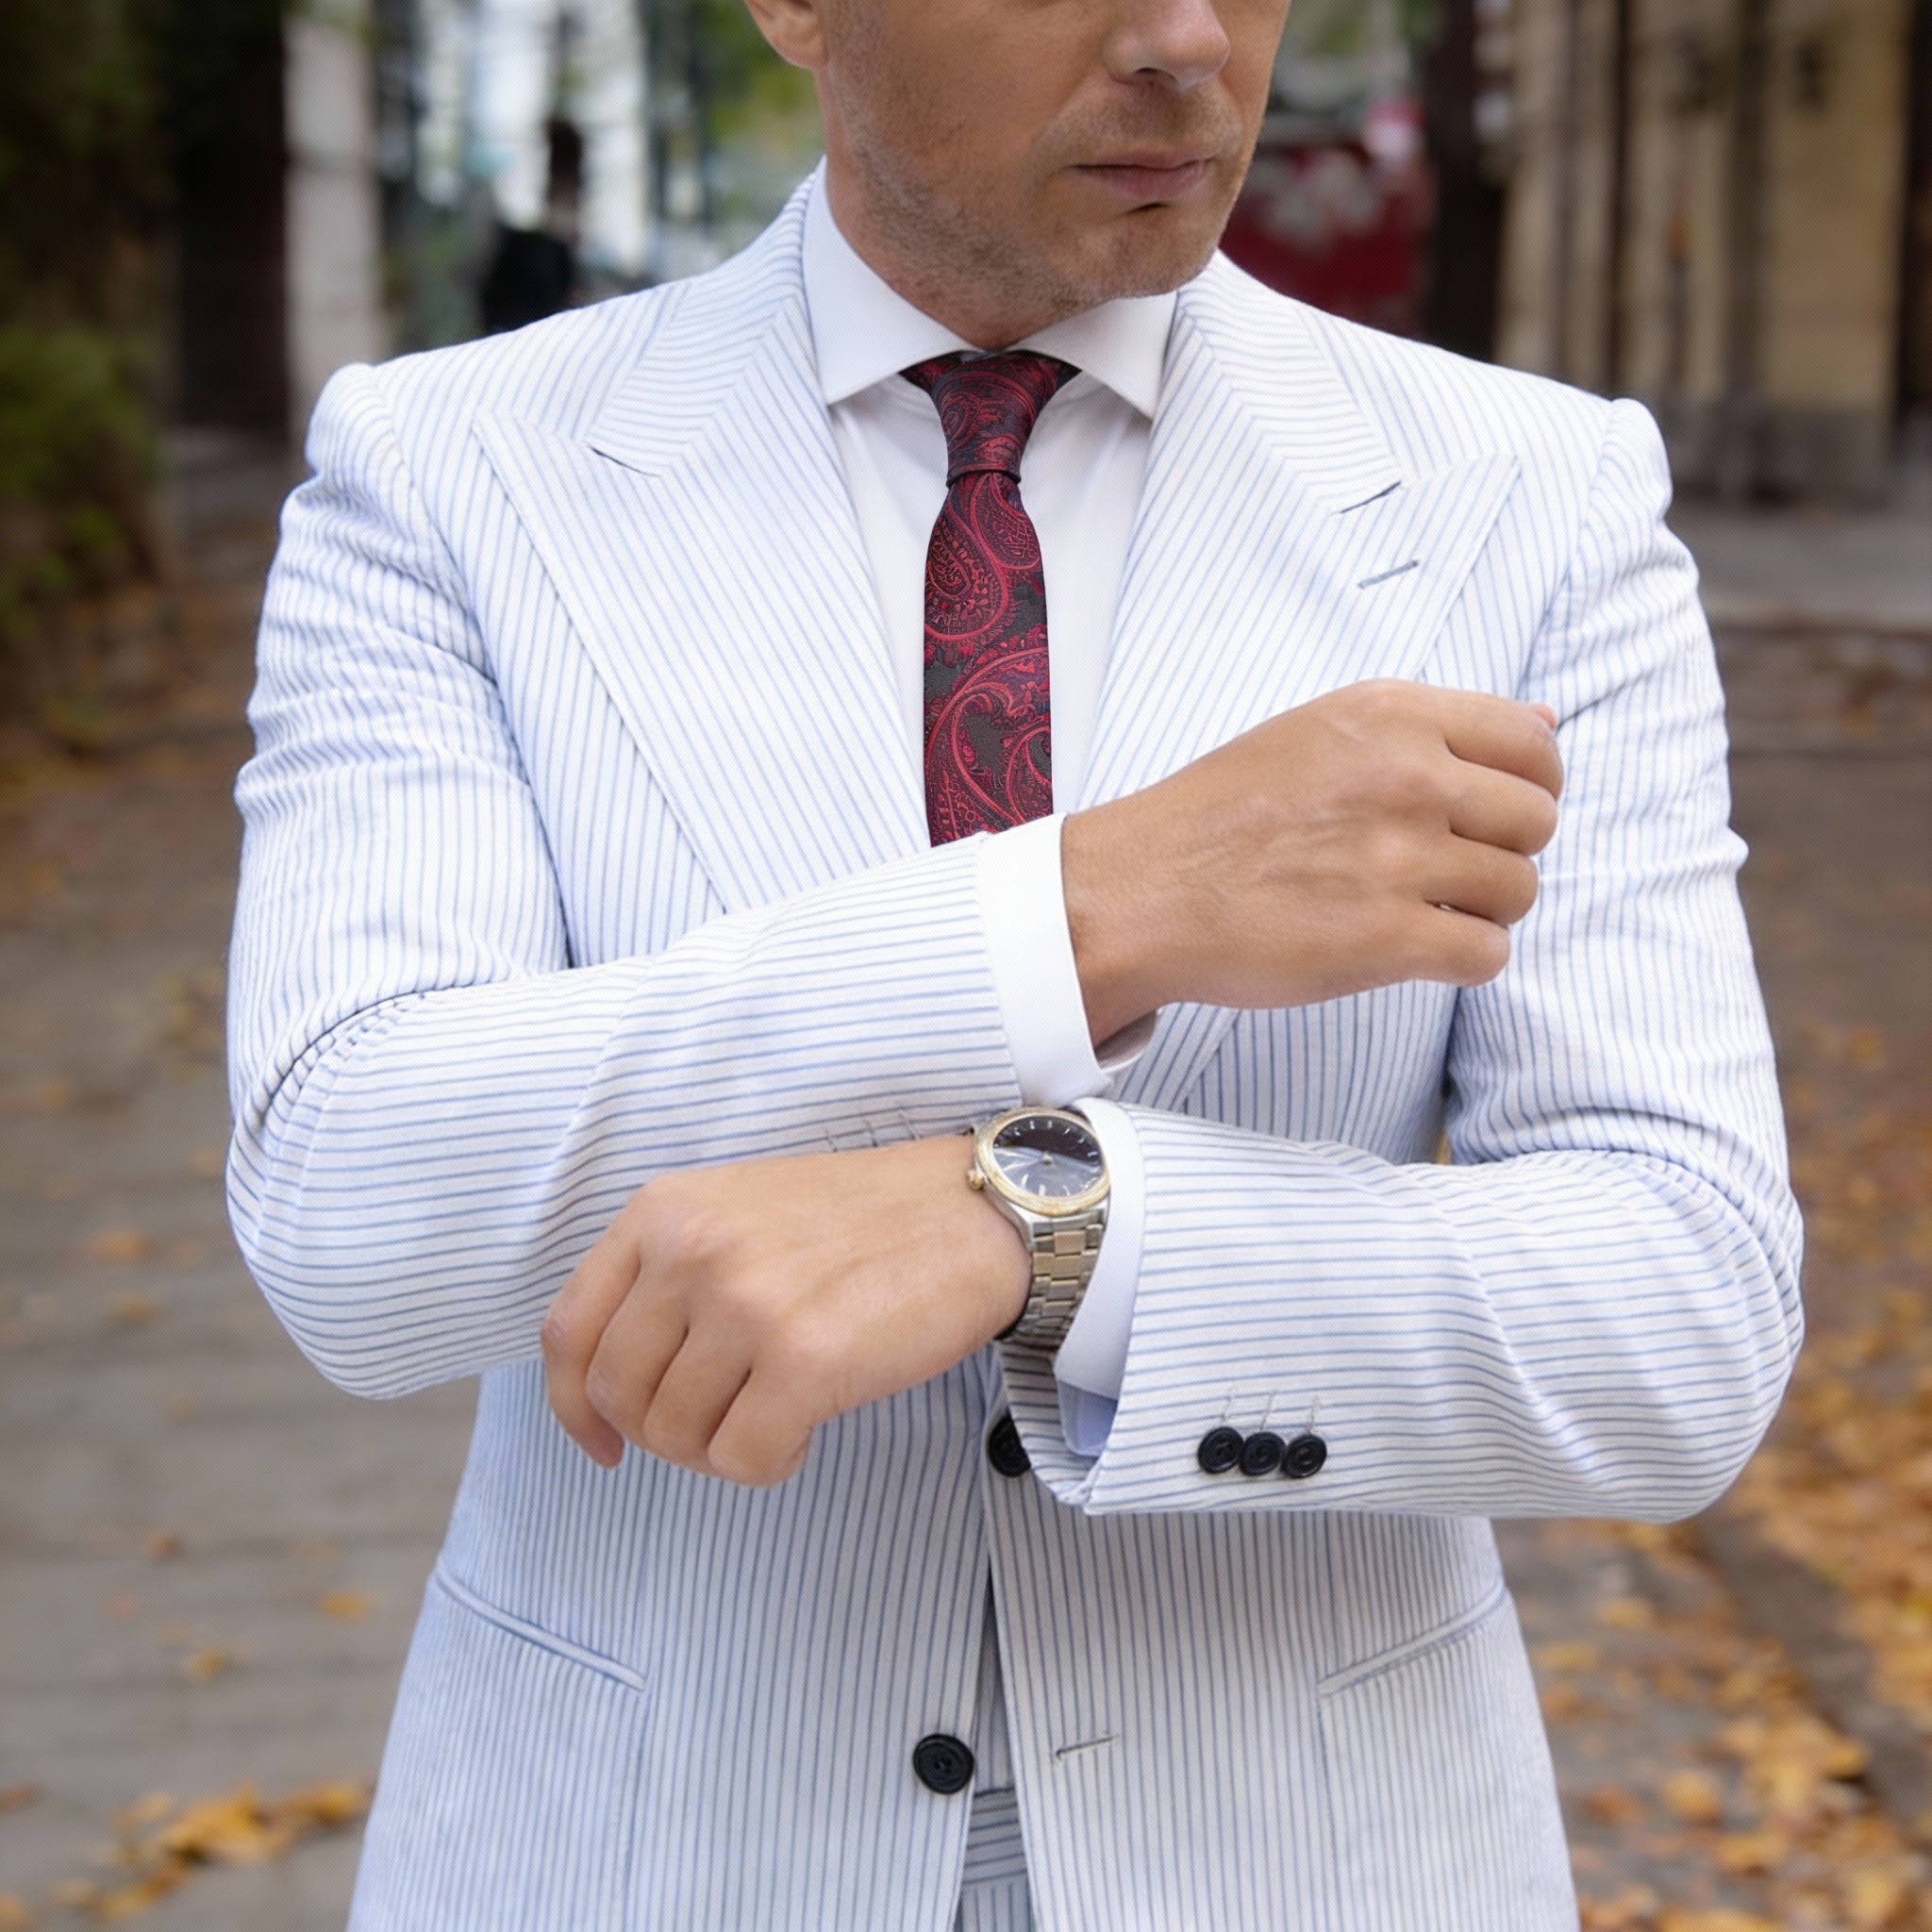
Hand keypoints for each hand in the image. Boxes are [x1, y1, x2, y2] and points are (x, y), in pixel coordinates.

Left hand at [541, 1136, 1029, 1484]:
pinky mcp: (804, 1360)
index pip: (570, 1332)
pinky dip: (771, 1465)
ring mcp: (746, 1304)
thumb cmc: (859, 1221)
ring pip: (676, 1436)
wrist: (971, 1213)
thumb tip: (610, 1389)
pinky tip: (806, 1430)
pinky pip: (744, 1460)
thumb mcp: (735, 1211)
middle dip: (660, 1435)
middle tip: (718, 1428)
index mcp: (663, 1212)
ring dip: (721, 1448)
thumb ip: (666, 1274)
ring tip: (774, 1416)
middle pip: (618, 1394)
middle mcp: (691, 1251)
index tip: (603, 1442)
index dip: (573, 1406)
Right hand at [1062, 680, 1563, 1041]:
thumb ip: (1432, 728)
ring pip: (1520, 891)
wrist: (1141, 891)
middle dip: (1505, 851)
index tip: (1489, 813)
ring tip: (1424, 911)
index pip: (1535, 743)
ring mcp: (1398, 859)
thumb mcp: (1322, 731)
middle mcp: (1406, 777)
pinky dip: (1463, 960)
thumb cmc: (1221, 814)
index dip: (1529, 785)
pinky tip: (1415, 952)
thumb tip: (1549, 721)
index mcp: (1392, 715)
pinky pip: (1487, 954)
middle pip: (1536, 820)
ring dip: (1484, 910)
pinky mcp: (1387, 939)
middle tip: (1446, 870)